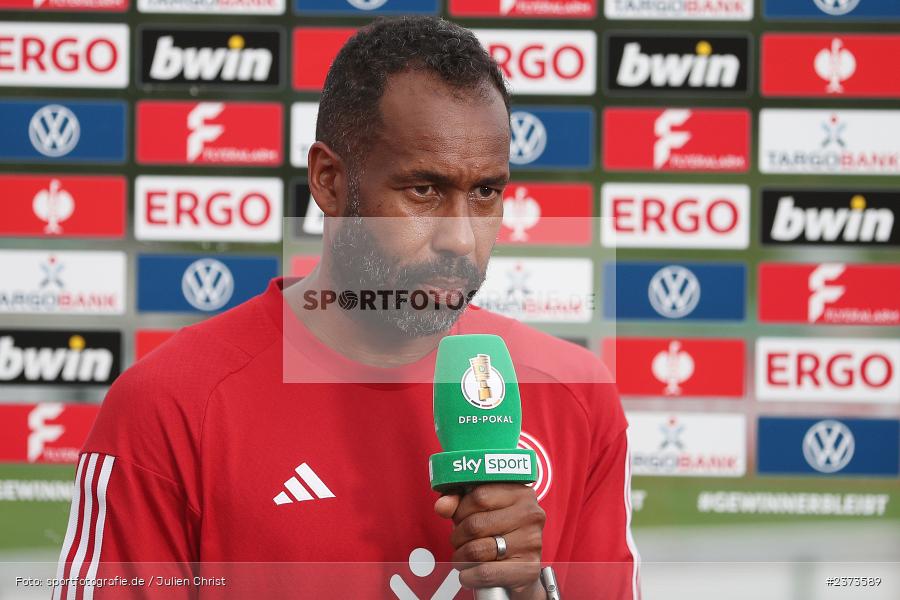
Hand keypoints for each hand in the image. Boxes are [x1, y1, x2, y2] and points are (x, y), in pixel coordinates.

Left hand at [434, 483, 545, 599]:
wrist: (524, 565)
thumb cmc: (501, 532)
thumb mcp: (482, 509)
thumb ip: (459, 502)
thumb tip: (442, 506)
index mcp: (520, 493)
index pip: (479, 496)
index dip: (460, 510)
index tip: (459, 518)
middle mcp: (530, 514)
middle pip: (475, 524)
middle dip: (457, 537)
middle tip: (458, 541)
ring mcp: (531, 542)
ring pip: (477, 550)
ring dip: (460, 558)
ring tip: (463, 557)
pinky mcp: (527, 569)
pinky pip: (485, 573)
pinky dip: (469, 576)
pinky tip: (469, 573)